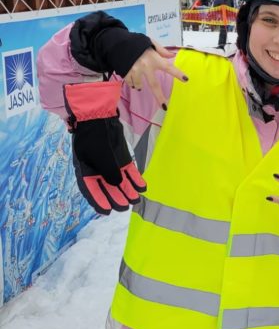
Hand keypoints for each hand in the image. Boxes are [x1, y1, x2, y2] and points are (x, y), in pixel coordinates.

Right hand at [63, 79, 146, 213]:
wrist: (99, 117)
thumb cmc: (94, 137)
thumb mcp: (98, 155)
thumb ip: (107, 170)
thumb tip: (117, 184)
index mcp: (86, 171)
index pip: (92, 190)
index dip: (99, 201)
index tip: (107, 211)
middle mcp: (99, 170)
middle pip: (108, 188)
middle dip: (117, 197)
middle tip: (125, 207)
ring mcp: (112, 164)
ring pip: (120, 181)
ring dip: (128, 190)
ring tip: (136, 200)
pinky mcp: (122, 159)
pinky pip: (130, 172)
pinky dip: (136, 179)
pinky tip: (143, 187)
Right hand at [123, 45, 187, 107]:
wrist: (117, 43)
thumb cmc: (136, 43)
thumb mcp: (150, 42)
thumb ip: (161, 50)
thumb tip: (172, 55)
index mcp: (154, 58)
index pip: (168, 67)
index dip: (177, 73)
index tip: (186, 79)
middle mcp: (145, 66)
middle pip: (154, 85)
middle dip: (159, 97)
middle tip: (164, 106)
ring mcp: (135, 71)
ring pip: (139, 85)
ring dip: (139, 86)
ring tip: (139, 85)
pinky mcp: (126, 73)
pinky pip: (130, 83)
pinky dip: (132, 83)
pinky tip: (131, 79)